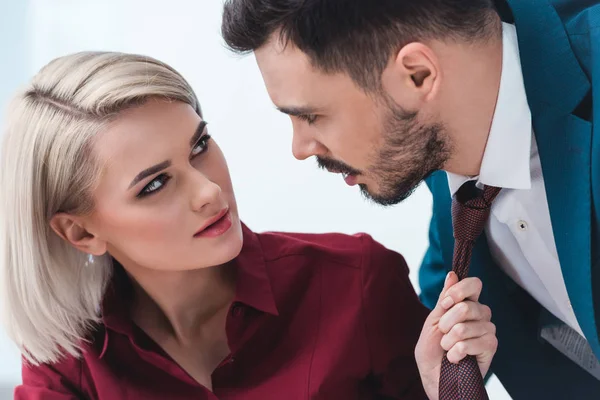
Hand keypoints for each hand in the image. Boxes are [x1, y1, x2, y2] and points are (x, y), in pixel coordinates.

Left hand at [414, 272, 496, 399]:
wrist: (433, 378)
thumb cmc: (431, 351)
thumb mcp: (433, 322)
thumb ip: (444, 300)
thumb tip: (452, 275)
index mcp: (465, 304)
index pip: (474, 284)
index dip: (458, 291)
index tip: (444, 304)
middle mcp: (480, 315)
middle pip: (468, 306)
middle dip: (447, 322)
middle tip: (443, 334)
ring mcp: (487, 330)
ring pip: (467, 325)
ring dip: (449, 340)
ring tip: (447, 349)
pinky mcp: (491, 347)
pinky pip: (474, 342)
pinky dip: (457, 351)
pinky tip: (455, 358)